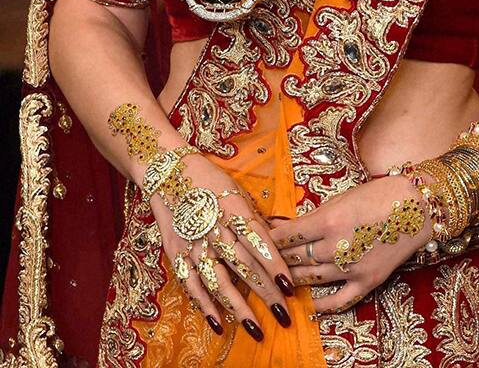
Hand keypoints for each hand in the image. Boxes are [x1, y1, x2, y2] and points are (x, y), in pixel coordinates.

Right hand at [150, 154, 294, 338]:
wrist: (167, 172)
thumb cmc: (210, 180)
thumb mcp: (237, 191)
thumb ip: (255, 219)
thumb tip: (280, 239)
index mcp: (233, 209)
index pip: (257, 240)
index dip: (274, 264)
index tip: (289, 286)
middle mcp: (213, 228)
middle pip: (242, 265)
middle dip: (264, 292)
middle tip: (283, 315)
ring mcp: (193, 243)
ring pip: (218, 280)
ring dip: (238, 306)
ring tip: (256, 328)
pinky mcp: (177, 253)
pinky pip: (191, 284)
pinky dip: (204, 305)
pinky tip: (220, 323)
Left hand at [269, 176, 430, 315]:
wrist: (415, 207)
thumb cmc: (377, 194)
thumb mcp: (340, 198)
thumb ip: (313, 216)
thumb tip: (286, 226)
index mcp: (326, 222)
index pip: (285, 236)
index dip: (267, 239)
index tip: (255, 241)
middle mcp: (334, 248)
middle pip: (293, 258)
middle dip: (274, 258)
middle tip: (260, 261)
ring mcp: (350, 268)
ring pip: (309, 278)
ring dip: (291, 279)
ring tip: (276, 280)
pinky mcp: (366, 282)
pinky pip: (338, 301)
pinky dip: (320, 306)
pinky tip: (307, 306)